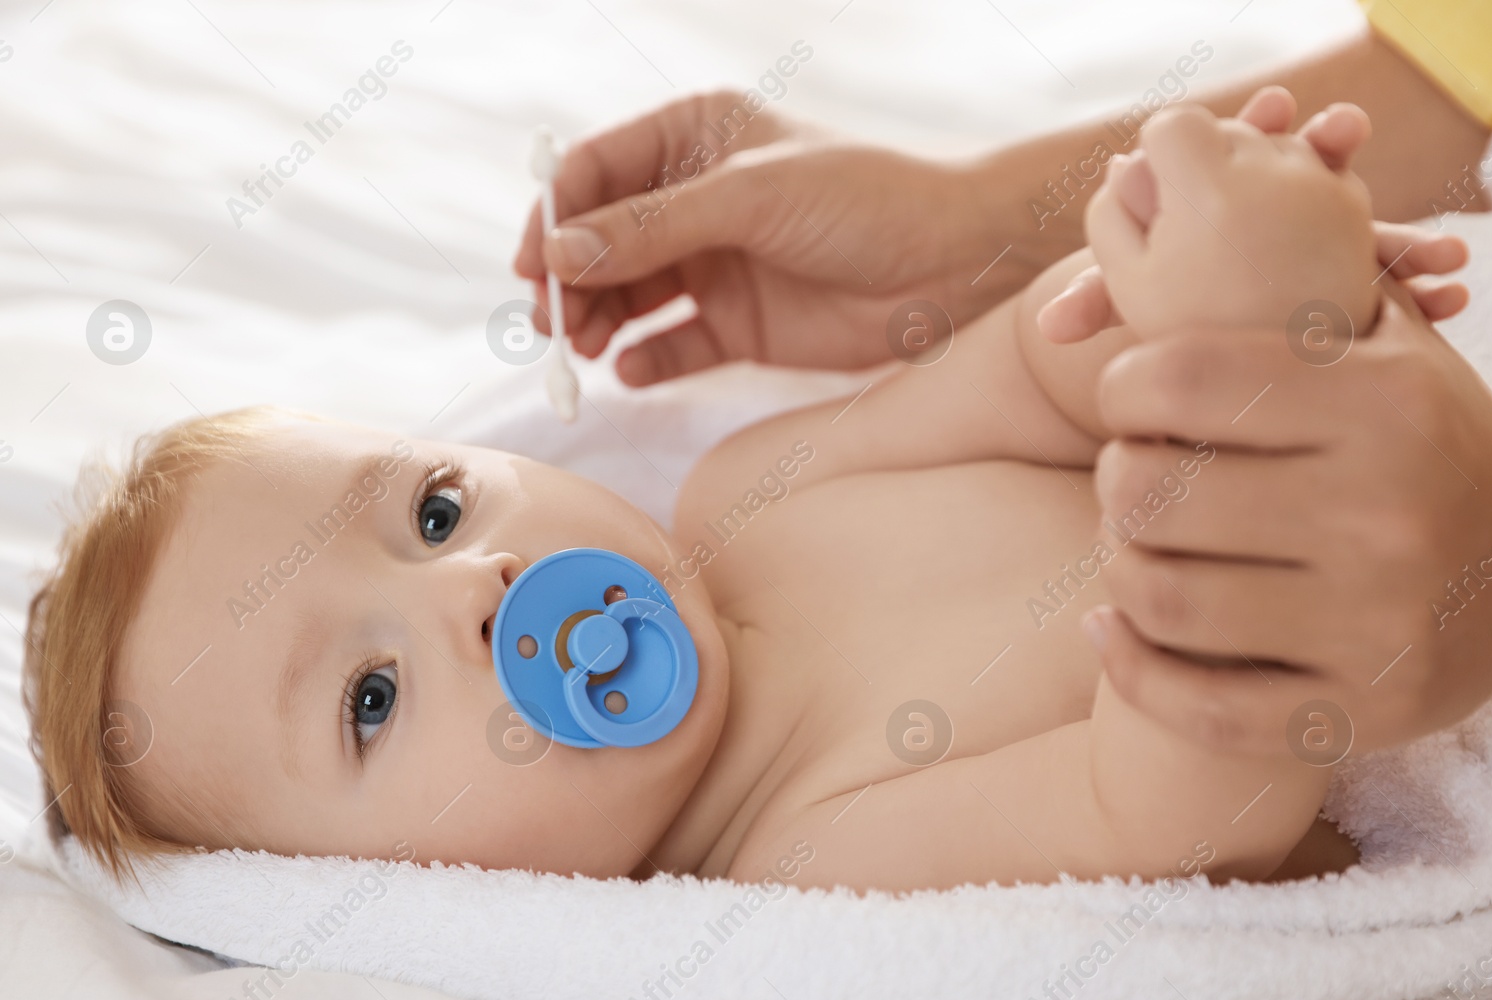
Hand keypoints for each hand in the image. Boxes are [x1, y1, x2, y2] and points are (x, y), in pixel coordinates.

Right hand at [512, 91, 1019, 385]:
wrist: (957, 266)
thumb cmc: (867, 201)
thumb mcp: (750, 198)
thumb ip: (651, 227)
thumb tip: (557, 255)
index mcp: (694, 138)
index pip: (596, 173)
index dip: (555, 216)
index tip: (534, 266)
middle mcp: (695, 200)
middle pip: (600, 242)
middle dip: (570, 282)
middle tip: (553, 324)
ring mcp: (715, 265)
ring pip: (628, 297)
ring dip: (599, 323)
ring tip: (589, 350)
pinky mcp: (739, 326)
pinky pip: (672, 344)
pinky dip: (647, 359)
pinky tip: (635, 370)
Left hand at [1038, 87, 1468, 341]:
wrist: (1188, 364)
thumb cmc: (1152, 314)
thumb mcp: (1132, 303)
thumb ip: (1098, 304)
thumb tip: (1049, 324)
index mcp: (1218, 191)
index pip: (1239, 145)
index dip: (1252, 127)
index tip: (1272, 110)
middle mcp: (1269, 208)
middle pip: (1305, 170)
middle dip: (1324, 149)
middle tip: (1345, 130)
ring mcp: (1311, 244)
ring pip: (1356, 222)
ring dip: (1390, 222)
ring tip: (1422, 226)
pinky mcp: (1349, 287)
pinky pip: (1390, 276)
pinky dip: (1418, 284)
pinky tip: (1449, 292)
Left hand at [1083, 282, 1491, 756]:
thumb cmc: (1428, 443)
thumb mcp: (1390, 349)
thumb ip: (1289, 292)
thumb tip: (1147, 200)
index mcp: (1382, 407)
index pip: (1178, 377)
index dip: (1123, 385)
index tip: (1131, 399)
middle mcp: (1382, 515)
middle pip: (1147, 491)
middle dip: (1117, 479)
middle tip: (1136, 478)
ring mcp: (1373, 626)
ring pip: (1157, 596)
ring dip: (1118, 570)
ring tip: (1136, 548)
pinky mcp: (1360, 716)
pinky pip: (1196, 708)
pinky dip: (1132, 668)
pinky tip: (1114, 632)